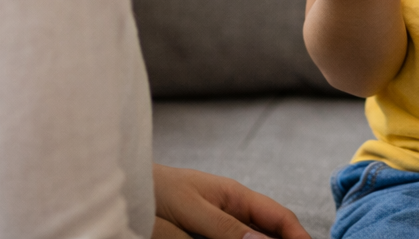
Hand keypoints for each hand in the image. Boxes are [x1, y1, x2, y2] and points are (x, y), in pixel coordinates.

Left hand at [152, 163, 309, 238]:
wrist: (120, 185)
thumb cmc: (152, 192)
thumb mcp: (190, 212)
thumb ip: (224, 228)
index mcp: (233, 196)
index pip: (277, 216)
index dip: (298, 235)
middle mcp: (230, 210)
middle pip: (268, 231)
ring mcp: (217, 223)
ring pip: (249, 236)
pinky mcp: (200, 234)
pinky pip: (232, 236)